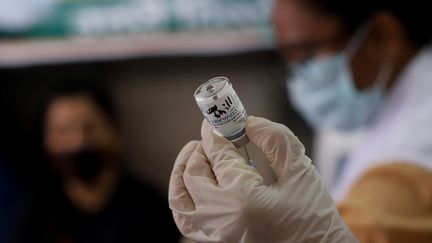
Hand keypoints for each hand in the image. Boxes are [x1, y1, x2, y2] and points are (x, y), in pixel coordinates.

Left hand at [169, 116, 356, 242]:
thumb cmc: (314, 218)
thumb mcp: (301, 172)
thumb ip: (276, 141)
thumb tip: (249, 122)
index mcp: (243, 198)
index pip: (218, 155)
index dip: (215, 132)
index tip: (217, 121)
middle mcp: (221, 217)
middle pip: (194, 174)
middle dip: (200, 149)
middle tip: (213, 137)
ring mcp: (215, 233)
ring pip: (180, 200)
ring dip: (182, 173)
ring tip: (193, 155)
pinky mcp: (217, 242)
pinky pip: (186, 222)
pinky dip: (182, 200)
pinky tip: (194, 186)